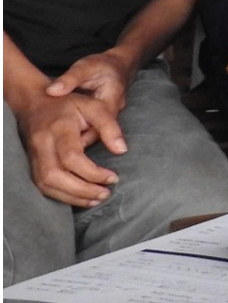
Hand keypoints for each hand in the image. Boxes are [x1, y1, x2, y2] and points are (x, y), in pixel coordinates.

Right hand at [9, 55, 131, 206]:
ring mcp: (33, 155)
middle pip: (55, 175)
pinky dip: (62, 196)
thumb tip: (122, 150)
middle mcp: (42, 144)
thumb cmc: (69, 106)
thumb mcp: (94, 106)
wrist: (36, 104)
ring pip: (46, 184)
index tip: (113, 177)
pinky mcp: (31, 164)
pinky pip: (42, 186)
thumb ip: (109, 126)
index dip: (92, 172)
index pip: (71, 157)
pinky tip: (80, 198)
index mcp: (59, 128)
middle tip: (105, 193)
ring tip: (96, 199)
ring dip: (72, 197)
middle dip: (82, 190)